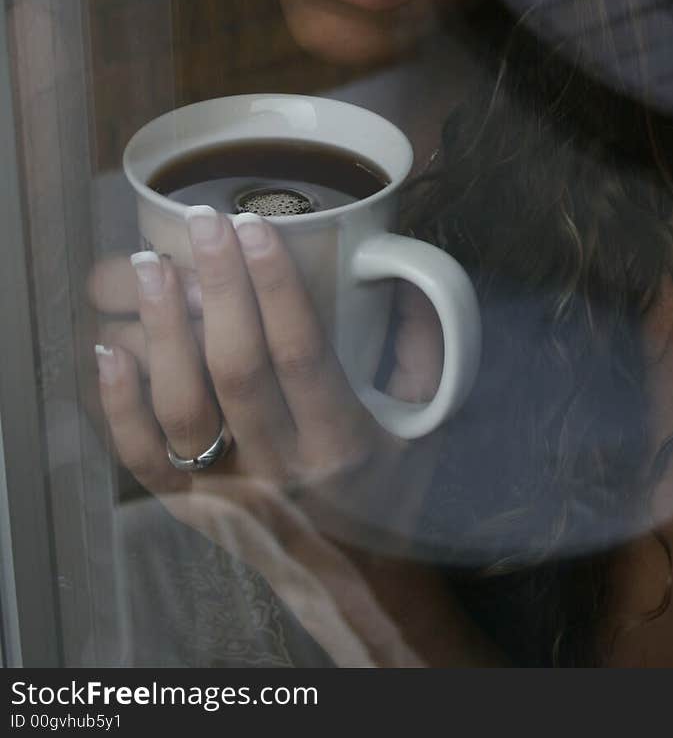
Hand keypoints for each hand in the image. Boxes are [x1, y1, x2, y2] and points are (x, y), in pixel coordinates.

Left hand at [94, 209, 442, 549]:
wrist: (355, 582)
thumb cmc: (391, 490)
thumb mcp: (428, 420)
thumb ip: (423, 345)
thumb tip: (399, 270)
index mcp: (343, 443)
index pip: (300, 352)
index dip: (275, 286)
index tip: (257, 228)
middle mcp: (282, 469)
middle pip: (236, 368)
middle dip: (217, 286)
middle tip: (203, 223)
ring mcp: (229, 491)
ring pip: (182, 409)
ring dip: (161, 331)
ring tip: (150, 265)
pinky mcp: (192, 506)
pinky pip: (143, 458)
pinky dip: (119, 405)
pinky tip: (111, 350)